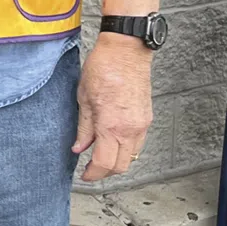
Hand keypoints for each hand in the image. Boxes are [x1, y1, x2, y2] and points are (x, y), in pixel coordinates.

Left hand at [74, 34, 153, 180]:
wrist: (126, 50)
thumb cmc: (103, 68)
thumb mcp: (84, 99)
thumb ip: (83, 128)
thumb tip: (79, 147)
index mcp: (112, 126)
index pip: (104, 164)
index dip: (93, 175)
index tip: (84, 175)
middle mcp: (131, 129)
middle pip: (120, 166)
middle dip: (105, 172)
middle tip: (90, 169)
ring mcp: (142, 124)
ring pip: (131, 156)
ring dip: (116, 161)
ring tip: (100, 155)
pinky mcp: (147, 118)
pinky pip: (137, 143)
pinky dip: (125, 148)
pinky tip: (112, 141)